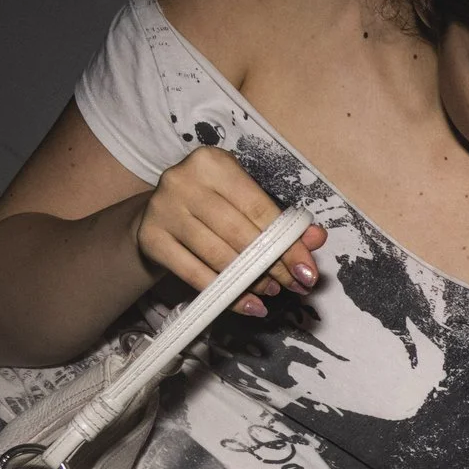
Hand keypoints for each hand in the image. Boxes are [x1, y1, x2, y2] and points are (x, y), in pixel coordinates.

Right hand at [135, 145, 328, 317]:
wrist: (156, 217)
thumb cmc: (211, 209)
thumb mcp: (245, 205)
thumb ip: (282, 221)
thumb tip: (317, 238)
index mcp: (213, 163)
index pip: (260, 209)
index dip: (289, 244)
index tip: (308, 271)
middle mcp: (183, 180)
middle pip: (240, 234)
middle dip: (273, 266)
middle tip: (293, 286)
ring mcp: (163, 209)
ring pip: (219, 255)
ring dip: (251, 281)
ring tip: (271, 292)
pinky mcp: (151, 238)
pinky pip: (195, 274)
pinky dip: (225, 295)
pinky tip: (247, 305)